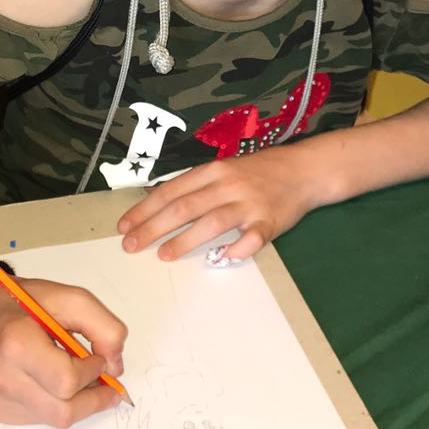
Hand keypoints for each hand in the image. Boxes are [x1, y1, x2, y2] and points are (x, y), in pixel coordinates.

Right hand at [0, 275, 127, 427]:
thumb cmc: (26, 303)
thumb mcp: (71, 299)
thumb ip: (104, 327)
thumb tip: (115, 368)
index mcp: (16, 344)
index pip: (66, 380)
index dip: (92, 372)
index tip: (97, 357)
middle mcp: (2, 377)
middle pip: (63, 411)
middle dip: (94, 399)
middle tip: (109, 384)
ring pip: (56, 419)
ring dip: (80, 403)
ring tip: (84, 380)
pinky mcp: (1, 410)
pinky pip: (43, 418)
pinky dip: (60, 404)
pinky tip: (56, 383)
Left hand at [117, 144, 322, 262]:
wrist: (304, 170)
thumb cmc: (259, 172)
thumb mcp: (225, 169)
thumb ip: (196, 185)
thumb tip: (159, 201)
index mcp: (212, 171)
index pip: (171, 190)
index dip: (145, 208)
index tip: (124, 225)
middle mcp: (227, 185)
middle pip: (184, 207)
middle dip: (153, 227)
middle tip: (131, 245)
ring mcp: (249, 203)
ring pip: (211, 222)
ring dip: (184, 239)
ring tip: (163, 254)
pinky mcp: (269, 221)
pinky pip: (251, 238)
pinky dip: (235, 250)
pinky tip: (219, 260)